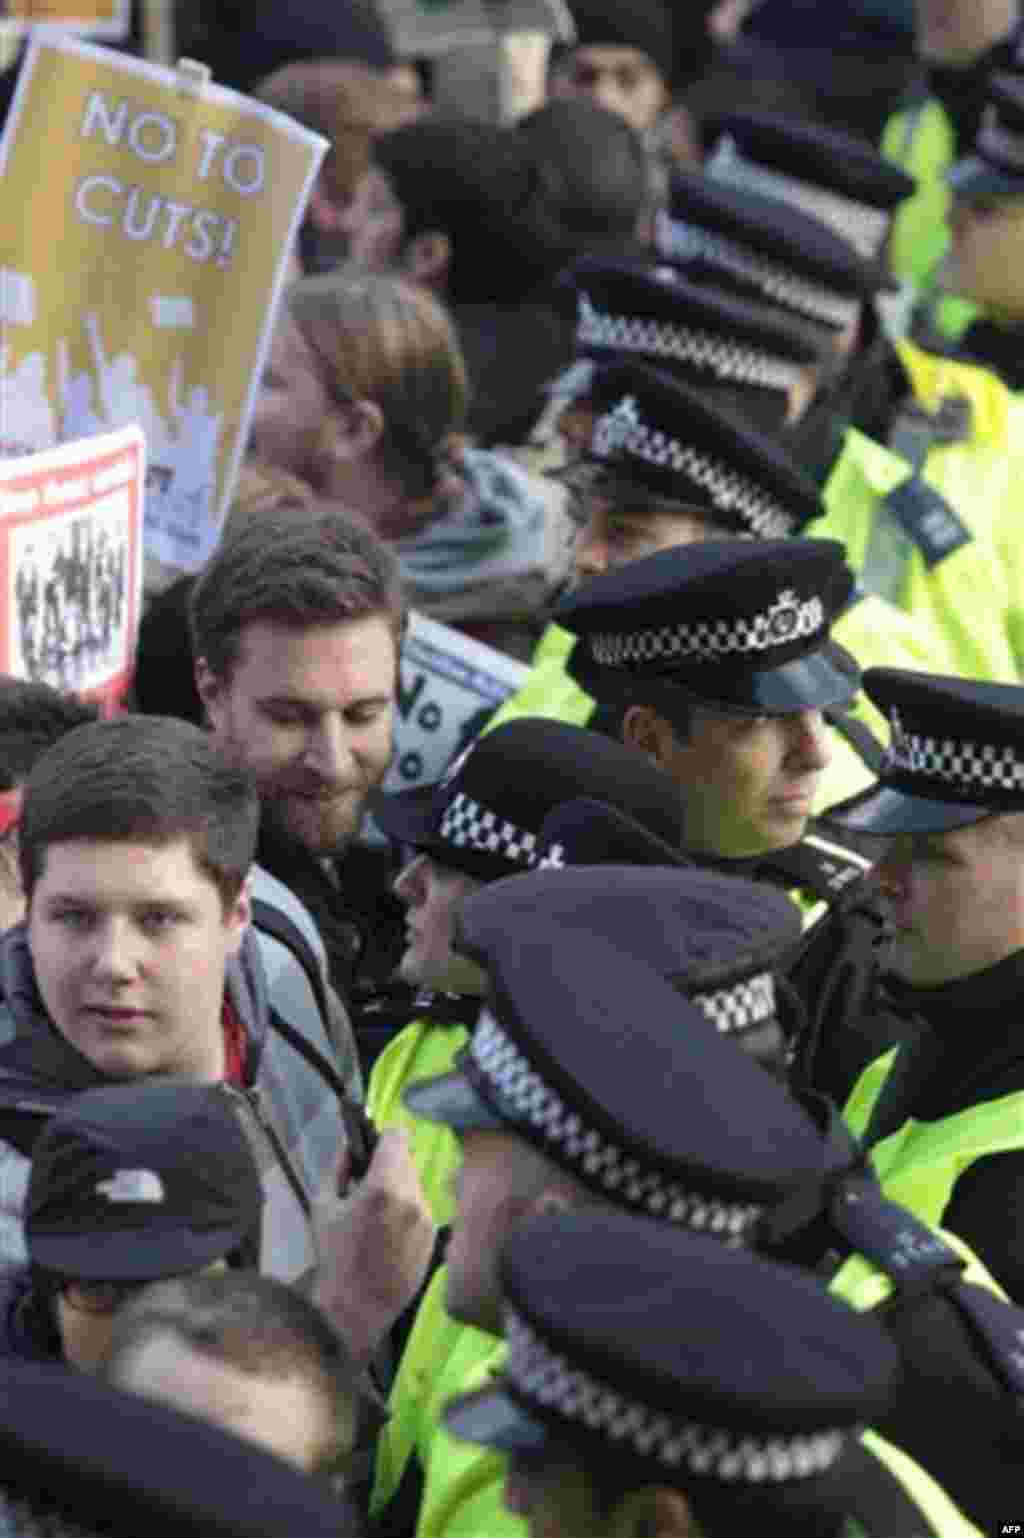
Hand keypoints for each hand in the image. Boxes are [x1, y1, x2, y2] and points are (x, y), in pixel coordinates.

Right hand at [312, 1128, 435, 1364]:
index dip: (383, 1137)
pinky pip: (421, 1209)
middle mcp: (412, 1197)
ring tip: (378, 1213)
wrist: (358, 1308)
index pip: (398, 1137)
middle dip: (389, 1165)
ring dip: (399, 1188)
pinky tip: (389, 1233)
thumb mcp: (323, 1207)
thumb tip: (349, 1147)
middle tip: (368, 1183)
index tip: (373, 1147)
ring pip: (415, 1184)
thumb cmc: (334, 1257)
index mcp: (383, 1186)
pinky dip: (407, 1211)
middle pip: (407, 1160)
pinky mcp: (433, 1236)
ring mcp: (427, 1218)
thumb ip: (337, 1169)